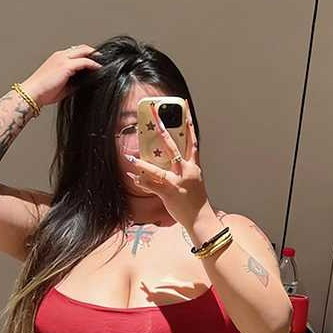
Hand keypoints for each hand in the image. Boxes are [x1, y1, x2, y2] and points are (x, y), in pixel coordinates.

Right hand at [18, 45, 102, 106]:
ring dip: (96, 57)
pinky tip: (100, 70)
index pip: (76, 51)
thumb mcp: (63, 84)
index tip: (98, 61)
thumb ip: (75, 80)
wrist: (33, 93)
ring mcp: (63, 59)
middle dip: (95, 53)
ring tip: (105, 65)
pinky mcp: (66, 66)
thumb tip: (89, 82)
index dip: (88, 54)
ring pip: (85, 51)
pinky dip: (95, 65)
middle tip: (105, 61)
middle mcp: (60, 55)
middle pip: (82, 48)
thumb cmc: (45, 91)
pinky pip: (85, 61)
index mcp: (57, 58)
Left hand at [124, 102, 208, 228]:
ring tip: (131, 157)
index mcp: (194, 167)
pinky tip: (133, 177)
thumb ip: (183, 170)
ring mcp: (178, 182)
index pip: (192, 143)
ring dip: (143, 164)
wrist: (201, 218)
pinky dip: (141, 181)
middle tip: (157, 120)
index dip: (189, 127)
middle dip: (164, 133)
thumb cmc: (197, 201)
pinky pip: (152, 185)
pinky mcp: (169, 193)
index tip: (186, 113)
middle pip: (174, 149)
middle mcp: (187, 172)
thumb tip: (169, 163)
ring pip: (158, 170)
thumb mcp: (194, 182)